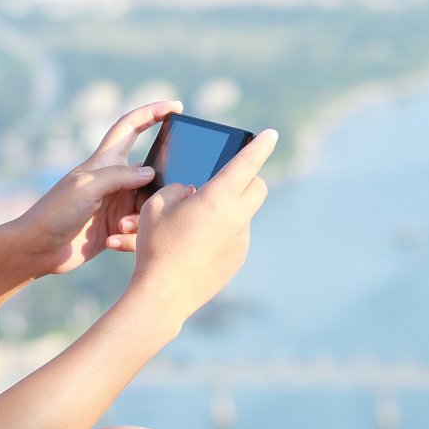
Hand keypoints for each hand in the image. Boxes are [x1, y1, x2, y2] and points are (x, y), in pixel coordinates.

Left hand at [12, 100, 179, 276]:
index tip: (177, 107)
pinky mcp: (117, 227)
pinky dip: (132, 236)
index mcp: (105, 162)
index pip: (131, 127)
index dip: (152, 112)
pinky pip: (140, 228)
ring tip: (120, 227)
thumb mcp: (86, 187)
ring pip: (150, 203)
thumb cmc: (55, 213)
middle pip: (153, 172)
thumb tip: (152, 172)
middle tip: (174, 193)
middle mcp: (114, 180)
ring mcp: (116, 204)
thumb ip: (119, 176)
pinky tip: (112, 241)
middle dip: (163, 182)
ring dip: (143, 217)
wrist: (37, 249)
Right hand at [128, 127, 278, 322]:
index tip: (272, 134)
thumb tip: (192, 191)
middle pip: (258, 186)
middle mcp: (236, 217)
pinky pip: (236, 235)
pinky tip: (199, 243)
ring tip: (198, 221)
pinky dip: (224, 231)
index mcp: (217, 198)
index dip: (261, 145)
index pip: (247, 163)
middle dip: (248, 177)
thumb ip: (177, 189)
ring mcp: (241, 240)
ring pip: (245, 213)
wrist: (164, 294)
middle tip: (228, 179)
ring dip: (230, 208)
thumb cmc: (156, 246)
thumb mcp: (156, 206)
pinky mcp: (238, 258)